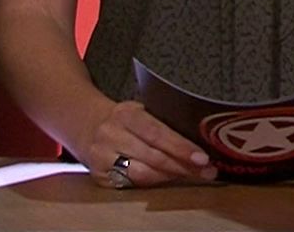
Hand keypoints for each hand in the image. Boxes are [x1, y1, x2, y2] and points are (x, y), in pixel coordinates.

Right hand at [82, 99, 214, 188]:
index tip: (202, 157)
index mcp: (125, 115)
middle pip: (153, 157)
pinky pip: (132, 183)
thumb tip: (200, 134)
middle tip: (206, 170)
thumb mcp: (139, 109)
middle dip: (183, 165)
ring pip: (143, 174)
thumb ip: (162, 120)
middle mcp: (111, 136)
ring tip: (192, 174)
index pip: (157, 133)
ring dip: (171, 176)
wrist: (86, 125)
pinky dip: (154, 182)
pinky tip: (169, 178)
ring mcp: (102, 158)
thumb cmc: (123, 118)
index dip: (181, 147)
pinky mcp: (99, 176)